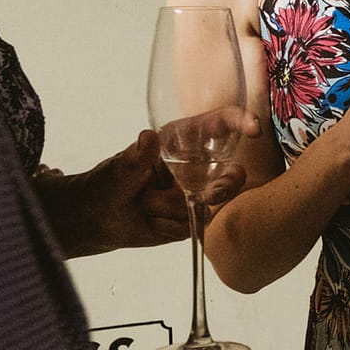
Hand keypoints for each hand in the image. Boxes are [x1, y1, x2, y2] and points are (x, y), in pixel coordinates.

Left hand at [35, 115, 258, 257]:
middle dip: (222, 187)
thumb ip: (137, 157)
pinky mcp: (193, 218)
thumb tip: (148, 138)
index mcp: (181, 141)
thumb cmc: (107, 183)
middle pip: (230, 173)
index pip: (218, 124)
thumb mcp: (119, 168)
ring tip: (145, 208)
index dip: (239, 122)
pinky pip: (196, 226)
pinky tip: (152, 222)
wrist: (96, 219)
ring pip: (208, 205)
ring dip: (173, 211)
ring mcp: (197, 192)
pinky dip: (170, 227)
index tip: (252, 128)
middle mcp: (195, 165)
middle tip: (206, 197)